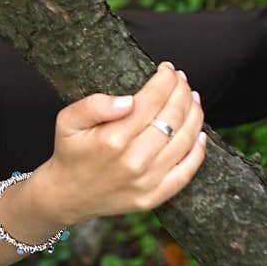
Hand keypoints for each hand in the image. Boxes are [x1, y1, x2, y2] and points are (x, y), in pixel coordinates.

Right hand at [38, 61, 206, 224]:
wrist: (67, 194)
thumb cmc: (70, 151)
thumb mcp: (67, 120)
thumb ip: (94, 105)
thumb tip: (129, 100)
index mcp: (112, 138)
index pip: (152, 100)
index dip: (165, 80)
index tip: (167, 69)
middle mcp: (134, 160)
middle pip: (173, 117)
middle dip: (182, 91)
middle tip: (181, 79)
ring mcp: (147, 181)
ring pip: (185, 140)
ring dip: (194, 114)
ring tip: (192, 98)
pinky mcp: (154, 196)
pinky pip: (187, 171)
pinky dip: (198, 150)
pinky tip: (199, 133)